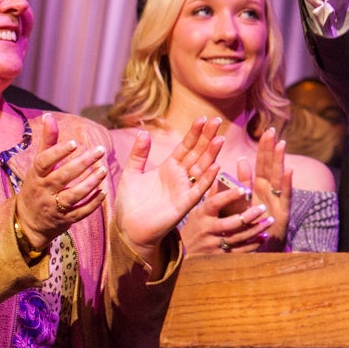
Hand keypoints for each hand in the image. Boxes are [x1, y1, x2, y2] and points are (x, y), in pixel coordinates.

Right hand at [15, 113, 106, 251]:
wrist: (27, 222)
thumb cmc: (36, 186)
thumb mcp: (38, 166)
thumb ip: (47, 142)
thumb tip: (49, 116)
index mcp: (36, 175)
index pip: (44, 162)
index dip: (58, 152)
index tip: (75, 142)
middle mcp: (44, 190)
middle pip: (62, 177)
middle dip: (82, 164)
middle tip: (100, 151)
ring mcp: (53, 207)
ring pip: (72, 196)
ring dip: (89, 183)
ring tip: (103, 170)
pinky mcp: (64, 220)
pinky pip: (79, 213)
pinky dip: (92, 204)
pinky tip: (103, 193)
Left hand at [114, 117, 226, 260]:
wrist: (128, 229)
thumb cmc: (129, 203)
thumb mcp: (131, 174)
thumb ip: (138, 154)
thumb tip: (144, 132)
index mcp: (169, 167)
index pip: (185, 146)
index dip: (194, 133)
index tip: (203, 118)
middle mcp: (180, 176)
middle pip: (197, 153)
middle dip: (207, 138)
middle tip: (217, 121)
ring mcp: (184, 189)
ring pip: (202, 168)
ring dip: (211, 154)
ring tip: (220, 138)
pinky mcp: (185, 204)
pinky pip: (199, 189)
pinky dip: (208, 178)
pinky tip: (216, 166)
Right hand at [180, 173, 270, 255]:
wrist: (183, 253)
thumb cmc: (195, 226)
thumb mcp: (199, 210)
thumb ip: (212, 195)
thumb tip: (221, 174)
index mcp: (202, 214)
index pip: (215, 203)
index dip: (229, 196)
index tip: (244, 189)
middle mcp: (207, 230)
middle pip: (231, 223)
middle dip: (249, 216)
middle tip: (263, 207)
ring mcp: (213, 244)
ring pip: (238, 237)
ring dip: (256, 229)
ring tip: (270, 220)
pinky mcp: (220, 256)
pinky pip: (239, 251)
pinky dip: (253, 244)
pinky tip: (263, 237)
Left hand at [247, 127, 292, 251]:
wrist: (259, 253)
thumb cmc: (249, 228)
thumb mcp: (241, 204)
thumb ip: (239, 184)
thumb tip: (238, 161)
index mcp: (259, 189)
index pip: (262, 164)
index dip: (263, 149)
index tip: (265, 131)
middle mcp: (270, 193)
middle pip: (271, 167)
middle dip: (271, 149)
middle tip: (272, 131)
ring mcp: (278, 202)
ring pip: (278, 178)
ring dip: (280, 161)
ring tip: (280, 144)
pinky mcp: (283, 214)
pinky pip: (284, 196)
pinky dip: (287, 183)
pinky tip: (288, 170)